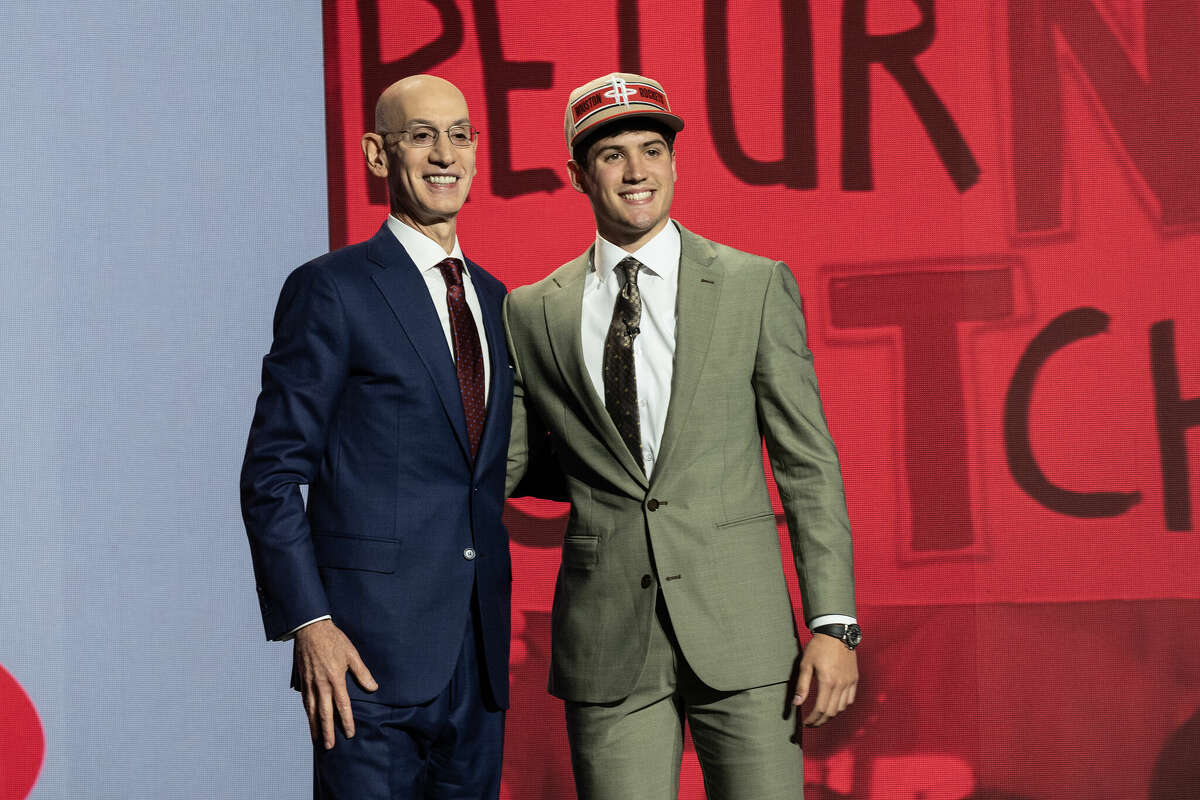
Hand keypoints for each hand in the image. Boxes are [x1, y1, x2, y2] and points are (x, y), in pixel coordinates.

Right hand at [294, 619, 377, 748]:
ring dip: (314, 726)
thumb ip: (362, 672)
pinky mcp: (302, 680)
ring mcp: (309, 683)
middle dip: (327, 731)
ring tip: (316, 739)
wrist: (310, 629)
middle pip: (324, 713)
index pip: (342, 705)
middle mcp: (320, 684)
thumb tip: (373, 688)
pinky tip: (309, 719)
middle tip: (329, 746)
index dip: (346, 721)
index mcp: (335, 679)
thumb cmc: (334, 640)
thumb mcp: (352, 654)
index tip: (349, 734)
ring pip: (311, 710)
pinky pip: (304, 701)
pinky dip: (306, 713)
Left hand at [794, 633, 857, 726]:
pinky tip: (834, 707)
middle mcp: (840, 685)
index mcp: (827, 682)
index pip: (820, 709)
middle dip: (820, 721)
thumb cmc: (818, 647)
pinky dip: (842, 707)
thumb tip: (796, 703)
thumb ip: (802, 686)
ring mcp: (849, 682)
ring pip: (842, 708)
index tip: (805, 723)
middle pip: (831, 712)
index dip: (812, 719)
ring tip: (821, 717)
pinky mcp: (854, 679)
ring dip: (831, 716)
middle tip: (812, 724)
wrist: (837, 633)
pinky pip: (850, 699)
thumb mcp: (805, 664)